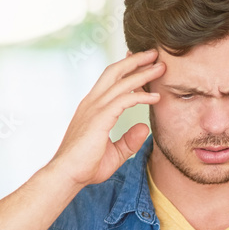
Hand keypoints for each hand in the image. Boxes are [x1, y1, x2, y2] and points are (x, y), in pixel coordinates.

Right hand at [47, 49, 164, 186]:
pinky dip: (141, 96)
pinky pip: (124, 100)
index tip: (141, 62)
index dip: (126, 69)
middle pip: (114, 72)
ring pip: (121, 82)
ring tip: (161, 67)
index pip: (110, 80)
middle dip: (135, 61)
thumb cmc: (86, 166)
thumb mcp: (114, 153)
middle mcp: (92, 103)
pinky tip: (156, 97)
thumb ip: (129, 140)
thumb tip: (144, 128)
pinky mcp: (99, 118)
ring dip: (143, 72)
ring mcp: (94, 108)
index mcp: (92, 108)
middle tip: (154, 54)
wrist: (68, 175)